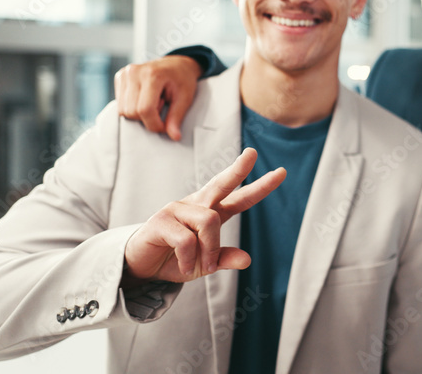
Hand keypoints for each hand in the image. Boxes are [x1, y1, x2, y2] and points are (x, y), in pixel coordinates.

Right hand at [114, 55, 202, 140]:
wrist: (177, 64)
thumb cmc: (182, 79)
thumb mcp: (185, 98)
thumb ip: (176, 118)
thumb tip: (174, 136)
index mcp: (152, 74)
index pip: (145, 109)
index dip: (154, 124)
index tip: (165, 126)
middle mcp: (134, 72)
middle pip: (131, 112)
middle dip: (147, 118)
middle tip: (162, 106)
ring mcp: (124, 74)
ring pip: (123, 110)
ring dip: (139, 113)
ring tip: (154, 101)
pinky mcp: (119, 77)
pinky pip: (120, 104)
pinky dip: (133, 107)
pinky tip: (145, 98)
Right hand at [122, 148, 285, 285]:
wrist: (140, 268)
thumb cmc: (175, 260)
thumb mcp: (205, 264)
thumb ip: (224, 259)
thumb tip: (247, 260)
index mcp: (210, 212)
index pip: (239, 197)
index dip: (260, 187)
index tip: (281, 172)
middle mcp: (196, 205)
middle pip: (221, 183)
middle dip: (238, 168)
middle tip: (252, 153)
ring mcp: (177, 209)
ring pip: (210, 221)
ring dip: (209, 250)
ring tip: (201, 266)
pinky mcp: (161, 220)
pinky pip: (187, 240)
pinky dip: (190, 258)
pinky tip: (184, 266)